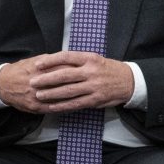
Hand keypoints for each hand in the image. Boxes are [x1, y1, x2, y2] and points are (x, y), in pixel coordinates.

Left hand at [0, 51, 133, 113]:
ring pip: (68, 91)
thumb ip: (79, 62)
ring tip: (38, 95)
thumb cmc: (109, 69)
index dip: (50, 60)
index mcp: (91, 59)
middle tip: (33, 82)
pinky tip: (51, 106)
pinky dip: (62, 105)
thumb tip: (55, 63)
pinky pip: (75, 103)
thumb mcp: (96, 59)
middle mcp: (92, 72)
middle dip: (46, 79)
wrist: (130, 81)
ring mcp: (94, 87)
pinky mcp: (95, 99)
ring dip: (51, 94)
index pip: (67, 57)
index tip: (38, 64)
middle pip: (64, 75)